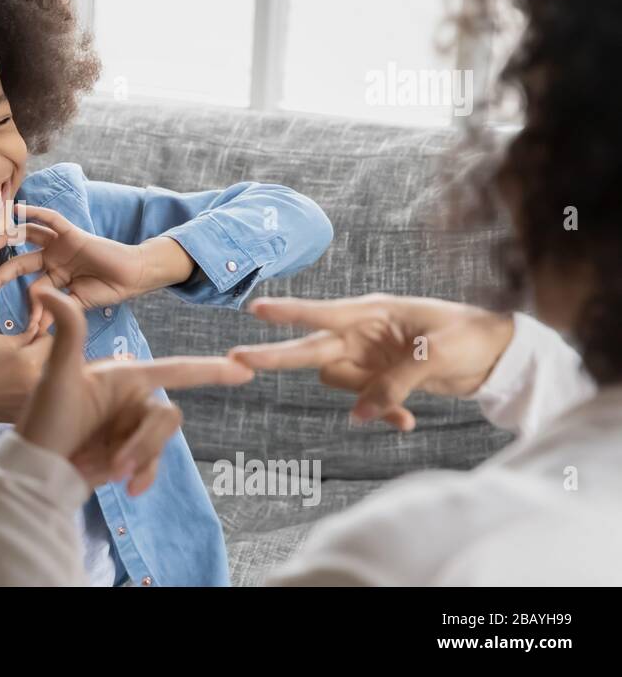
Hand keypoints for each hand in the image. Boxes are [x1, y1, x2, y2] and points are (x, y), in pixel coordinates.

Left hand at [0, 204, 194, 332]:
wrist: (133, 277)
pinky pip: (50, 219)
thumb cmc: (108, 290)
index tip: (25, 327)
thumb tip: (37, 327)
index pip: (30, 289)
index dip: (28, 308)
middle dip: (1, 276)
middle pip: (19, 264)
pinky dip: (33, 213)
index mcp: (53, 277)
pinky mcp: (71, 233)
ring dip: (7, 238)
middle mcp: (52, 259)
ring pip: (27, 237)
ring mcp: (60, 245)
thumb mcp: (77, 304)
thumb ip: (57, 310)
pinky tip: (16, 211)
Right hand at [0, 330, 54, 424]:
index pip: (52, 341)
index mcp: (31, 362)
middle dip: (43, 354)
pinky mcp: (28, 413)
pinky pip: (39, 397)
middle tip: (25, 353)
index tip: (31, 337)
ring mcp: (34, 402)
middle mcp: (38, 384)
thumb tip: (40, 332)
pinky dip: (32, 390)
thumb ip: (25, 336)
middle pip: (54, 362)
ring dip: (40, 372)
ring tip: (19, 371)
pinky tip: (14, 387)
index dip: (41, 335)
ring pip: (49, 381)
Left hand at [19, 288, 253, 493]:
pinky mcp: (130, 453)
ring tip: (108, 473)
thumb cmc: (43, 420)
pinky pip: (154, 463)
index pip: (175, 369)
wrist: (36, 470)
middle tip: (115, 465)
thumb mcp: (57, 376)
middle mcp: (133, 399)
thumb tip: (47, 291)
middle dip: (145, 443)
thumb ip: (67, 333)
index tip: (245, 368)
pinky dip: (144, 475)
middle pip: (167, 417)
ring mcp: (133, 427)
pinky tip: (128, 487)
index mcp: (124, 376)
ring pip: (161, 442)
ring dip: (139, 459)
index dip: (210, 369)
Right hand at [227, 294, 515, 430]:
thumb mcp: (434, 357)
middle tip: (235, 360)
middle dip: (275, 357)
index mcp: (371, 312)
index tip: (254, 309)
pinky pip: (364, 402)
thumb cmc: (469, 337)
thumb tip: (359, 415)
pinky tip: (408, 423)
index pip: (320, 313)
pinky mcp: (380, 378)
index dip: (288, 313)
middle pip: (310, 349)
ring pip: (338, 383)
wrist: (497, 354)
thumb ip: (393, 384)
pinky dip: (384, 414)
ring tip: (402, 411)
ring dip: (363, 400)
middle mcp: (361, 334)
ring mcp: (368, 357)